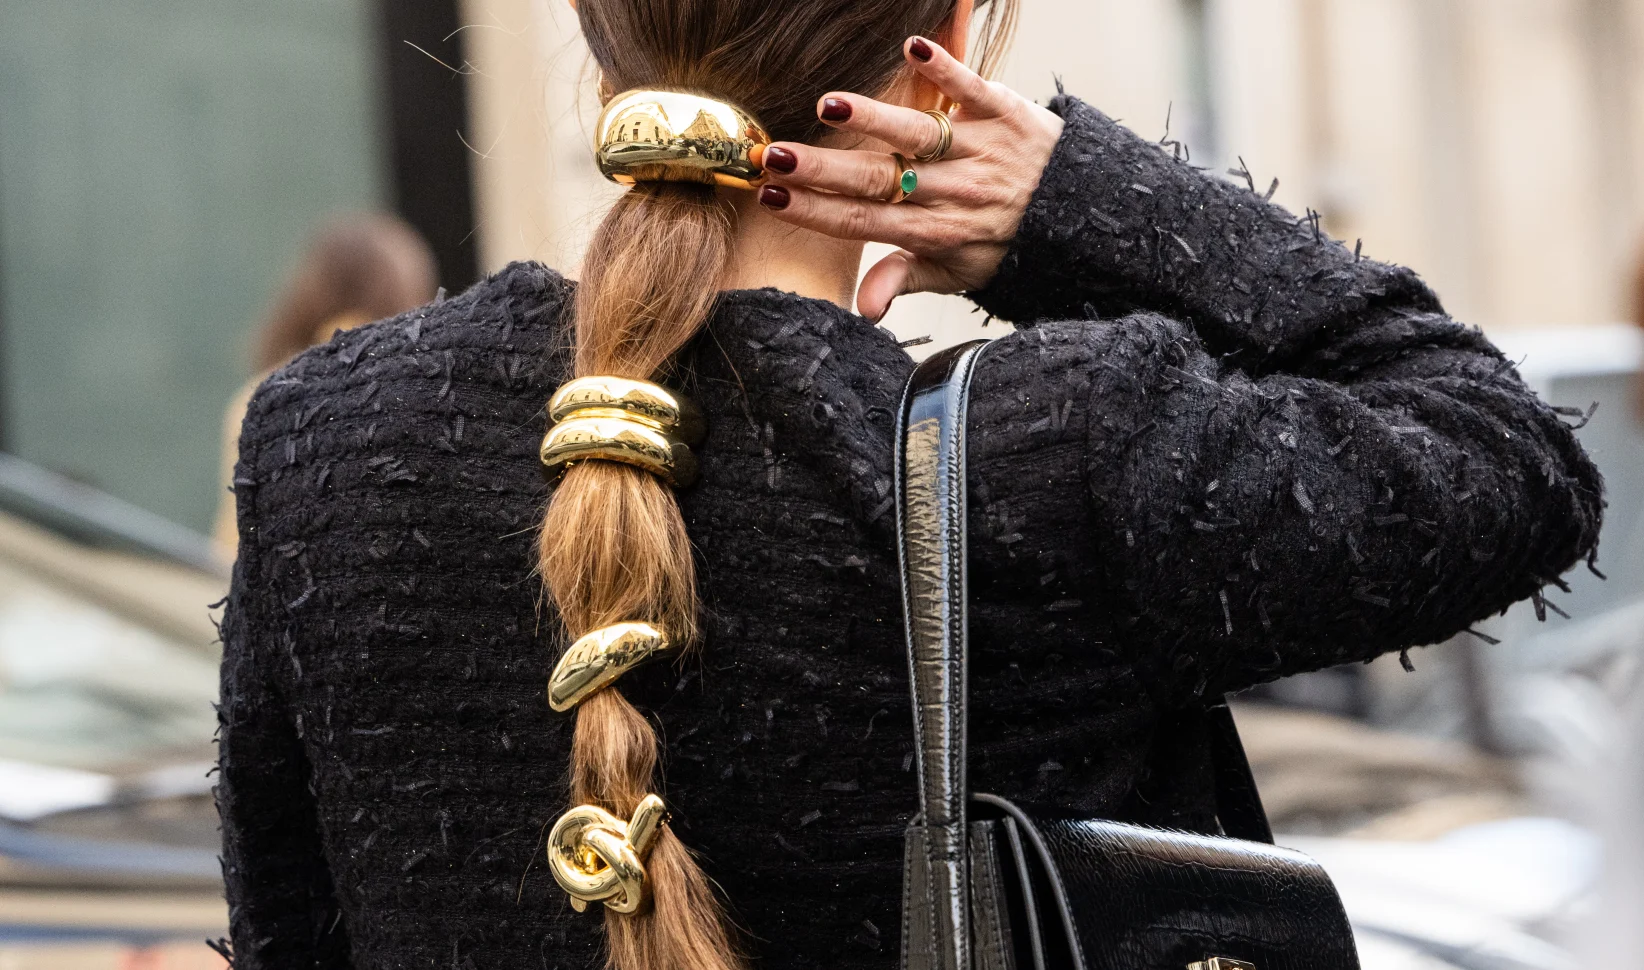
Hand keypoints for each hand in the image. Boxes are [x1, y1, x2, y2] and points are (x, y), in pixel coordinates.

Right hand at [756, 35, 1063, 320]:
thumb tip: (862, 309)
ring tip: (829, 106)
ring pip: (920, 134)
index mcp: (937, 233)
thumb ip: (906, 279)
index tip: (770, 197)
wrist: (1085, 215)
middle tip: (775, 156)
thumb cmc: (1009, 243)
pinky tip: (913, 49)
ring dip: (874, 119)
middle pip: (879, 179)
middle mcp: (955, 192)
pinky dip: (947, 68)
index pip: (865, 222)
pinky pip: (973, 89)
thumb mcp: (960, 274)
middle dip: (824, 169)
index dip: (815, 212)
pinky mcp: (1007, 112)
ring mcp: (981, 150)